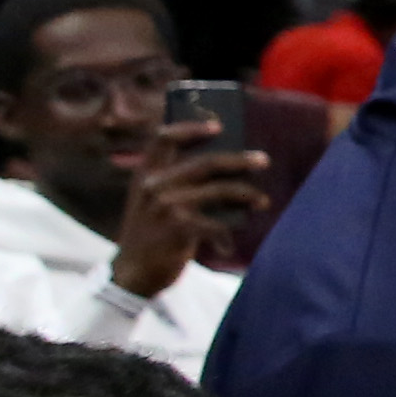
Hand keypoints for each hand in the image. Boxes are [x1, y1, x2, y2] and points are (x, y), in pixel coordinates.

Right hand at [106, 116, 272, 298]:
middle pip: (206, 162)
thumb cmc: (151, 233)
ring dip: (247, 193)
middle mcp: (153, 184)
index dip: (191, 128)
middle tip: (263, 160)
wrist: (132, 271)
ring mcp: (165, 205)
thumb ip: (175, 182)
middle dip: (239, 160)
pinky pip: (217, 224)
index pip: (165, 138)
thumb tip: (226, 167)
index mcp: (146, 173)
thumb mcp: (152, 201)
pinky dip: (227, 235)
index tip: (218, 125)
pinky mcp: (178, 227)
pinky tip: (228, 245)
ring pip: (219, 190)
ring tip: (263, 200)